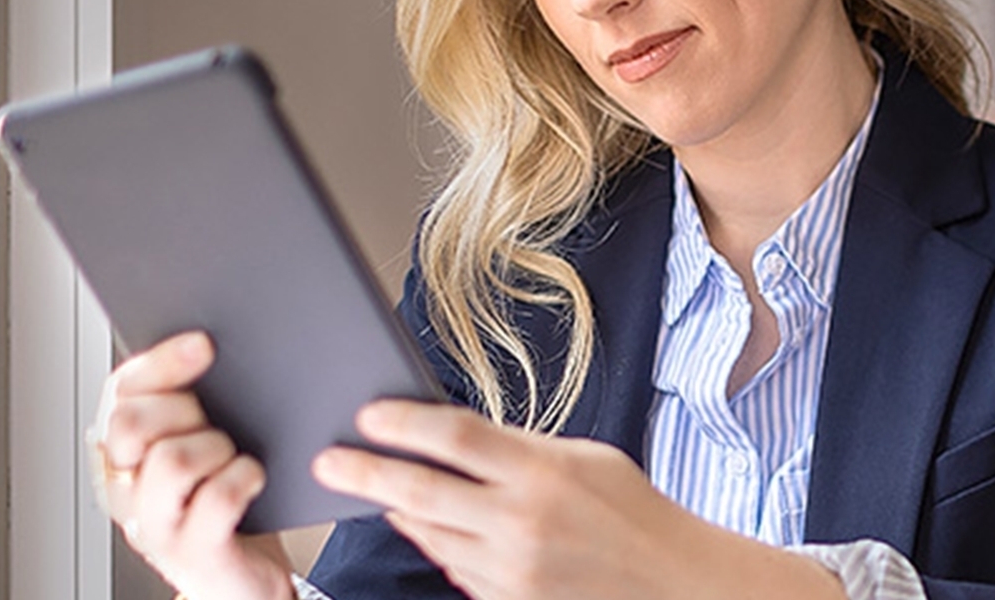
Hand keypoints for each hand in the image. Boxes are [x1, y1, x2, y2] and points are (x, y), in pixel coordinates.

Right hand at [93, 331, 295, 599]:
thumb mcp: (199, 446)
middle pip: (132, 423)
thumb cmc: (222, 507)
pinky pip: (217, 496)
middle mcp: (126, 490)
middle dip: (185, 409)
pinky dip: (244, 477)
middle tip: (216, 422)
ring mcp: (154, 525)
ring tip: (234, 458)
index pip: (119, 392)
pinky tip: (253, 478)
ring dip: (216, 448)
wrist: (240, 581)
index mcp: (122, 454)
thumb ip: (189, 404)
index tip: (203, 343)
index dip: (159, 362)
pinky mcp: (193, 551)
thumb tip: (207, 347)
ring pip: (172, 459)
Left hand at [312, 400, 844, 599]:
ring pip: (427, 533)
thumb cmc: (630, 508)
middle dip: (364, 473)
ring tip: (371, 486)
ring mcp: (509, 566)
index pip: (454, 436)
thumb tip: (451, 438)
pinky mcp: (504, 597)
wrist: (668, 579)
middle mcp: (519, 521)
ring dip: (396, 509)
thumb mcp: (583, 457)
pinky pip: (451, 565)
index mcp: (542, 471)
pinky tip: (425, 522)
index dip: (402, 421)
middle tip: (326, 460)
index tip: (366, 413)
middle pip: (420, 491)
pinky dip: (434, 541)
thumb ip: (517, 448)